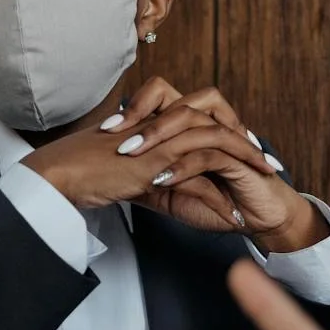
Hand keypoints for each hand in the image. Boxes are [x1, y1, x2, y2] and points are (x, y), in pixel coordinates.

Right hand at [22, 81, 277, 214]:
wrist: (59, 173)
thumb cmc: (82, 170)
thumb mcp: (126, 167)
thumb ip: (151, 169)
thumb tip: (170, 181)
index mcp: (155, 120)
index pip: (202, 116)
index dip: (230, 132)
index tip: (249, 152)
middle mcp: (160, 123)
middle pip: (217, 121)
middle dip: (248, 143)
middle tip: (270, 164)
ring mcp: (159, 138)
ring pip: (217, 140)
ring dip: (246, 161)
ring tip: (265, 182)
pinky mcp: (155, 159)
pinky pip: (200, 170)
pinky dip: (218, 194)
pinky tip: (231, 213)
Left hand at [104, 79, 327, 251]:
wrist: (257, 218)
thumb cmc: (217, 202)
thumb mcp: (170, 193)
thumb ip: (145, 180)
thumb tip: (108, 177)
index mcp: (192, 127)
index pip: (163, 96)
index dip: (135, 105)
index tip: (106, 128)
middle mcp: (209, 126)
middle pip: (176, 101)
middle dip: (142, 117)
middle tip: (114, 137)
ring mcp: (225, 140)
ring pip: (192, 121)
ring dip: (159, 135)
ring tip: (132, 154)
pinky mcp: (240, 160)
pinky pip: (208, 155)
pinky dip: (182, 167)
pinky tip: (161, 179)